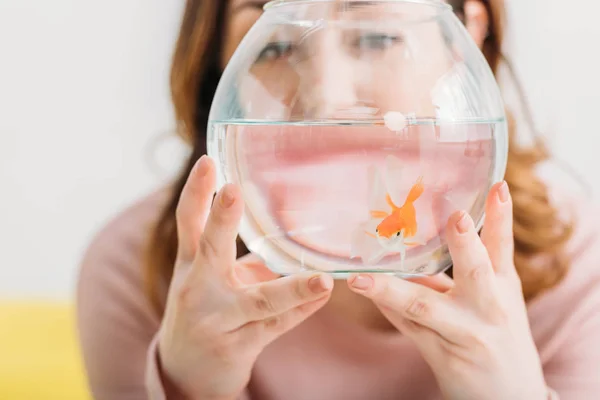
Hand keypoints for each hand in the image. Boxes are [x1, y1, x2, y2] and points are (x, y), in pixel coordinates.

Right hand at [158, 155, 333, 399]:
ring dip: (292, 289)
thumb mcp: (210, 278)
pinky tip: (322, 295)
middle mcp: (198, 287)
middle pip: (210, 249)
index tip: (208, 162)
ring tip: (322, 279)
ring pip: (258, 301)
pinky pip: (276, 325)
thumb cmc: (204, 309)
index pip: (189, 221)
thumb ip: (242, 255)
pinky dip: (301, 309)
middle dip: (222, 219)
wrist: (184, 368)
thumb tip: (286, 234)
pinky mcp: (237, 344)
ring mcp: (217, 319)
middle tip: (233, 190)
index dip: (196, 191)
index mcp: (191, 262)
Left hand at [347, 182, 549, 399]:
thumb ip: (464, 269)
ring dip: (392, 290)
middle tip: (455, 219)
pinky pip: (408, 327)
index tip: (495, 186)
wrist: (511, 397)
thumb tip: (426, 236)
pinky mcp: (444, 356)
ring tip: (360, 279)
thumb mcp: (494, 299)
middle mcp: (489, 307)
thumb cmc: (496, 335)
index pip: (503, 246)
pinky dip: (386, 308)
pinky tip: (363, 291)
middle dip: (465, 246)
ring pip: (425, 306)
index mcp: (503, 287)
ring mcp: (466, 333)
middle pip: (476, 273)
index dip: (501, 216)